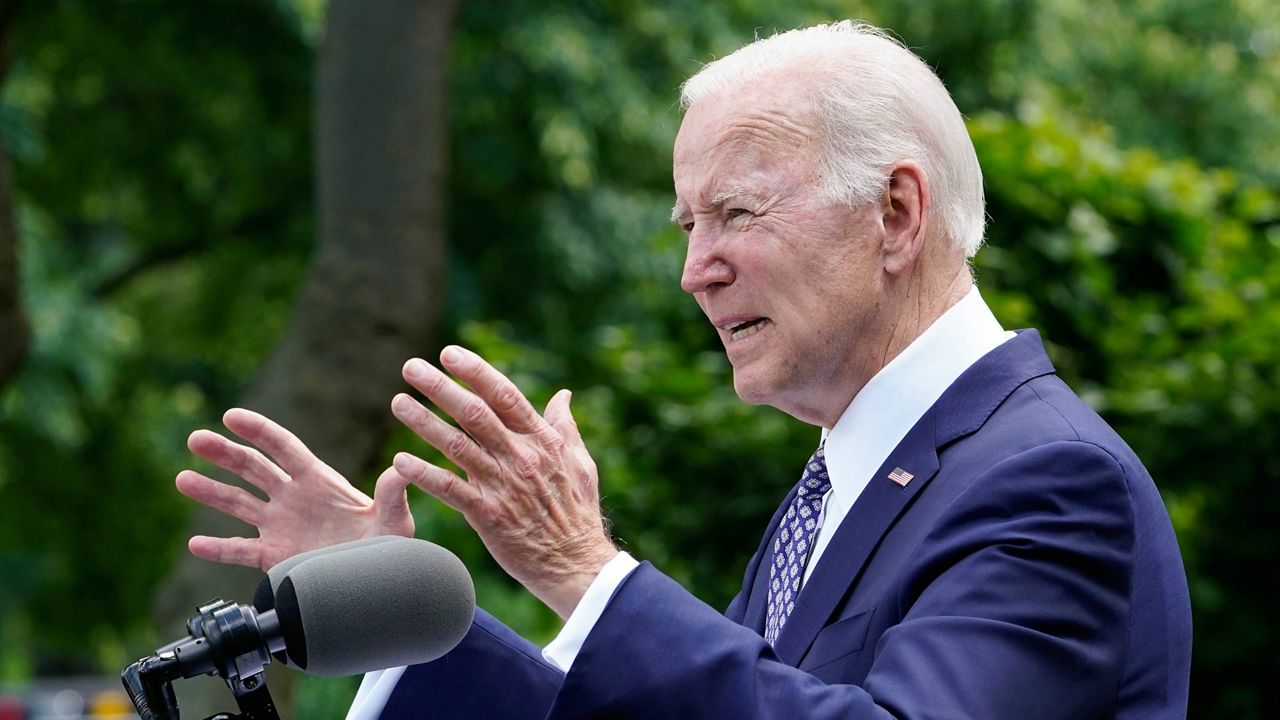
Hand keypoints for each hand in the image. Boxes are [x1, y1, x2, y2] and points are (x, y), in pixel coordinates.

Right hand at [176, 408, 414, 570]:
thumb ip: (392, 494)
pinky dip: (219, 548)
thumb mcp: (394, 517)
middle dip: (224, 453)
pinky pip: (240, 550)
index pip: (283, 448)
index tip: (230, 416)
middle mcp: (293, 498)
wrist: (377, 582)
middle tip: (195, 439)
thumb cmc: (389, 546)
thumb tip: (400, 468)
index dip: (258, 430)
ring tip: (182, 479)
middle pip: (252, 468)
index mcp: (318, 480)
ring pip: (238, 504)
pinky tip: (196, 543)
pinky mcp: (274, 556)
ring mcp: (279, 525)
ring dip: (210, 492)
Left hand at [388, 345, 617, 617]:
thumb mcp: (580, 463)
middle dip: (440, 387)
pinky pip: (450, 490)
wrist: (576, 565)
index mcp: (542, 440)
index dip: (475, 372)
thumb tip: (563, 393)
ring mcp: (504, 486)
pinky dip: (424, 474)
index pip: (505, 395)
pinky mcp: (489, 516)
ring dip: (424, 422)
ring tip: (398, 402)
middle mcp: (521, 457)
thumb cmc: (578, 514)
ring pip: (457, 446)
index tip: (449, 353)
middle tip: (411, 367)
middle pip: (475, 413)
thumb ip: (565, 426)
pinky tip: (399, 461)